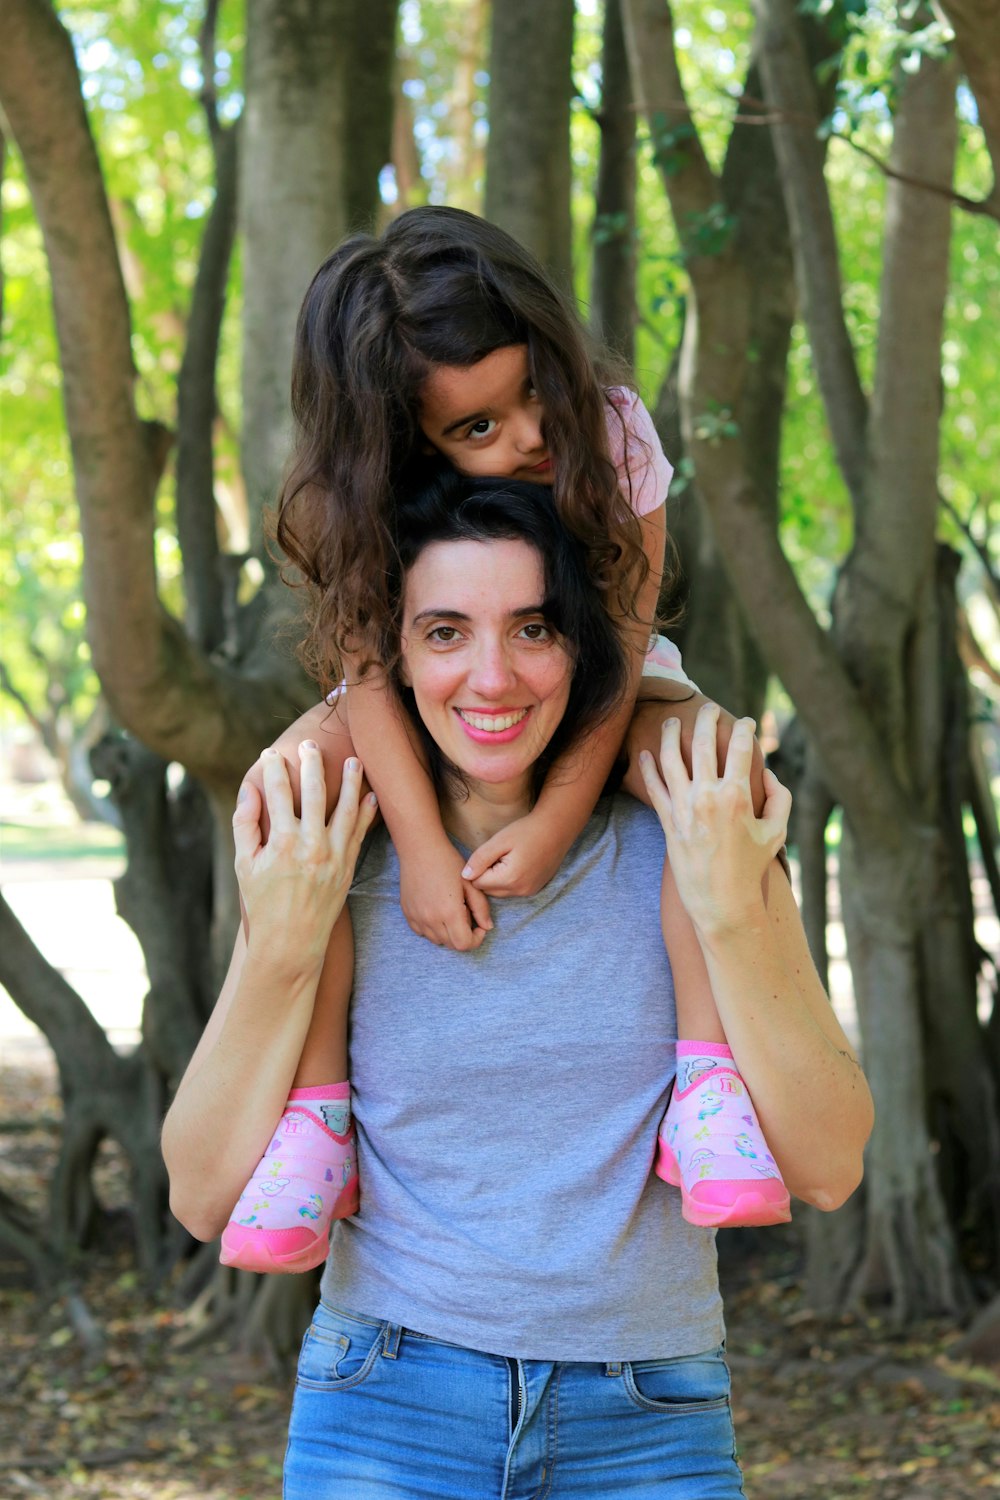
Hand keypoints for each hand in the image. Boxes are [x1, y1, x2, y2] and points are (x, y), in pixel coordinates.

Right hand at [233, 743, 377, 969]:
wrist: (291, 942)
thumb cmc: (262, 903)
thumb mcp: (244, 864)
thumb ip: (245, 824)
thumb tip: (250, 789)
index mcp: (281, 842)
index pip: (279, 793)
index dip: (275, 769)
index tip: (272, 753)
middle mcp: (311, 845)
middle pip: (315, 792)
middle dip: (312, 763)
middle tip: (311, 744)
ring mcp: (334, 855)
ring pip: (346, 808)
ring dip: (351, 781)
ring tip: (354, 760)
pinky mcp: (348, 866)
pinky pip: (361, 832)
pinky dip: (367, 812)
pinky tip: (370, 794)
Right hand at [399, 835, 492, 950]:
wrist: (420, 849)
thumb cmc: (448, 862)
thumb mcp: (471, 884)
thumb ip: (481, 908)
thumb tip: (487, 927)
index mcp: (449, 912)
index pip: (464, 944)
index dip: (476, 939)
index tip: (479, 926)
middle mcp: (431, 919)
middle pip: (451, 945)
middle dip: (463, 936)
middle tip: (467, 915)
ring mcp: (416, 918)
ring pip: (436, 940)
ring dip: (448, 933)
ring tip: (452, 912)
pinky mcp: (407, 913)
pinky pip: (422, 932)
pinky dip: (432, 928)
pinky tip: (437, 911)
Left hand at [461, 810, 567, 896]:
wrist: (556, 829)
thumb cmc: (527, 831)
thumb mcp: (499, 841)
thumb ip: (480, 859)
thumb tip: (464, 876)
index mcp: (509, 879)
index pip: (478, 883)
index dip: (478, 868)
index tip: (487, 853)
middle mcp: (519, 890)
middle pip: (488, 890)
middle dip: (486, 875)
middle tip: (497, 855)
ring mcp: (528, 892)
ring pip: (499, 892)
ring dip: (497, 879)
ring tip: (507, 858)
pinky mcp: (534, 889)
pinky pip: (512, 890)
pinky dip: (509, 880)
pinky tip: (516, 863)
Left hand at [639, 705, 789, 936]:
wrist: (721, 903)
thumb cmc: (752, 868)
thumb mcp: (776, 832)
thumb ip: (779, 797)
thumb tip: (766, 773)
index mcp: (738, 796)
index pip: (740, 749)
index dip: (744, 730)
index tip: (745, 723)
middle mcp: (708, 796)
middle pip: (703, 744)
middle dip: (706, 719)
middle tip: (708, 707)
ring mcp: (684, 808)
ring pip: (671, 759)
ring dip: (670, 735)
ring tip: (671, 722)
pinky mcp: (668, 821)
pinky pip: (654, 787)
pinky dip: (649, 767)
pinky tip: (647, 753)